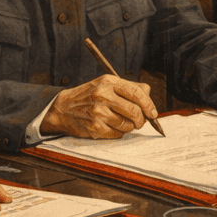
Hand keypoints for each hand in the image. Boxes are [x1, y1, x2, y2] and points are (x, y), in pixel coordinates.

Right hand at [40, 74, 158, 138]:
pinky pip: (118, 134)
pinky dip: (118, 132)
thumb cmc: (89, 96)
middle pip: (135, 111)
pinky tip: (110, 126)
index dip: (149, 105)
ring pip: (128, 125)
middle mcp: (103, 95)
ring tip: (120, 122)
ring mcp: (98, 112)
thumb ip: (128, 87)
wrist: (63, 108)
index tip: (153, 113)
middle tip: (139, 121)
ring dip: (129, 127)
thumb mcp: (105, 84)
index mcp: (108, 82)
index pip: (137, 93)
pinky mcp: (95, 128)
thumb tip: (148, 94)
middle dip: (141, 120)